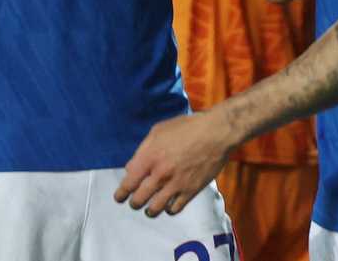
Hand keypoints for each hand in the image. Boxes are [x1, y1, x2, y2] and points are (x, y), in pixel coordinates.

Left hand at [115, 111, 234, 216]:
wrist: (217, 132)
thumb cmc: (188, 127)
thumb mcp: (159, 130)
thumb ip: (143, 149)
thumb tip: (131, 168)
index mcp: (150, 157)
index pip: (128, 183)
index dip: (121, 194)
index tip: (120, 197)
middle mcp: (160, 173)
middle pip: (138, 199)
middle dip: (134, 203)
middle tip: (135, 202)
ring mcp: (176, 184)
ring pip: (155, 208)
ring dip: (150, 209)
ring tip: (150, 208)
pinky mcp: (191, 190)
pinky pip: (174, 209)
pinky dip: (169, 209)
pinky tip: (170, 205)